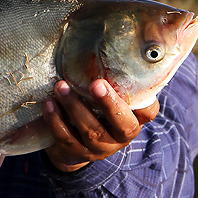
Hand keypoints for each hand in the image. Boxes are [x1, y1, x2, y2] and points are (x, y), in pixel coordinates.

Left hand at [42, 79, 158, 171]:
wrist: (74, 142)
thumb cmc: (95, 109)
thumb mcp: (107, 96)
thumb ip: (110, 80)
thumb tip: (103, 43)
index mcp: (133, 119)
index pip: (148, 112)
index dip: (146, 102)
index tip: (135, 83)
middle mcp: (121, 137)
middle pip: (122, 125)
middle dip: (108, 104)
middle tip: (95, 84)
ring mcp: (100, 148)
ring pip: (91, 131)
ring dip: (74, 107)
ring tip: (60, 87)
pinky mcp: (78, 154)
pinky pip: (67, 139)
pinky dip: (56, 120)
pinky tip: (49, 104)